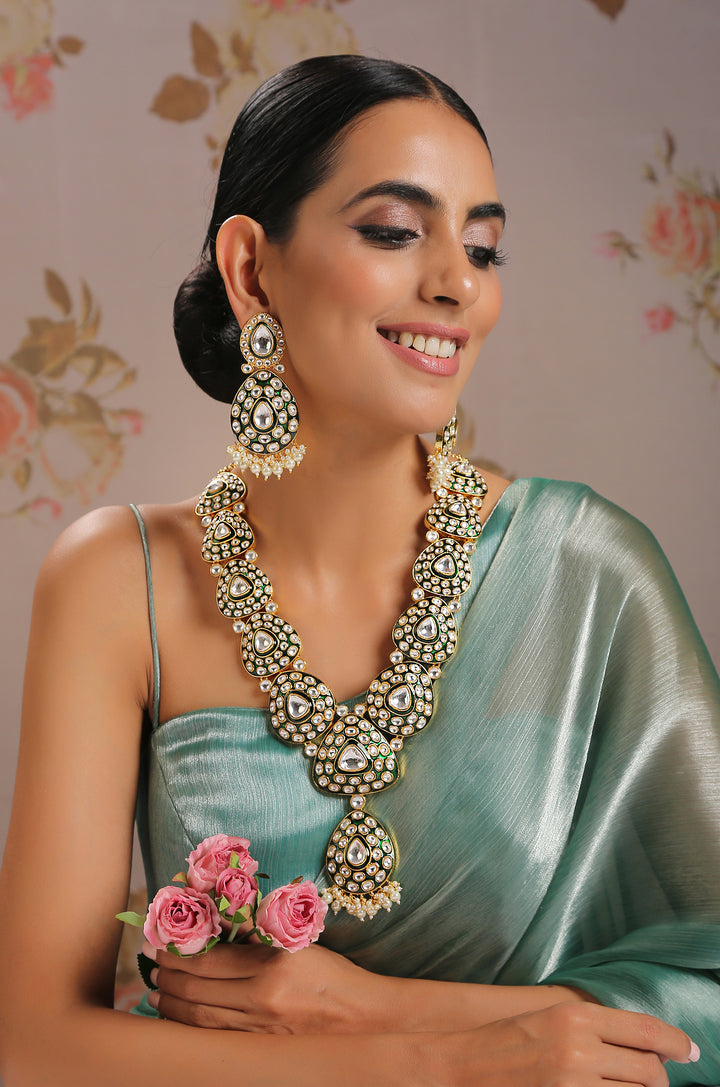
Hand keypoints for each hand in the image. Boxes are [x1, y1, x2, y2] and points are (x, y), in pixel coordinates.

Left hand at [144, 940, 386, 1033]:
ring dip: (172, 1005)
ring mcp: (261, 1028)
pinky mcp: (262, 1048)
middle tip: (153, 965)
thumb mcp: (299, 945)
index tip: (163, 943)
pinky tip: (180, 1020)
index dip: (181, 951)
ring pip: (200, 1018)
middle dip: (168, 976)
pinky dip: (192, 1028)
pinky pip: (216, 1038)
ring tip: (156, 994)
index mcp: (274, 964)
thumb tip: (218, 923)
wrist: (367, 1020)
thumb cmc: (335, 978)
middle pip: (199, 989)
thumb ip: (259, 936)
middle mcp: (263, 997)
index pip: (211, 958)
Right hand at [434, 1002, 698, 1086]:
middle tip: (655, 1079)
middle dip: (658, 1078)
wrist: (462, 1067)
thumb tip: (637, 1041)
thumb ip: (590, 1026)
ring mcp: (573, 1083)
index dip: (675, 1042)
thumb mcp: (549, 1019)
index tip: (689, 1052)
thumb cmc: (504, 1041)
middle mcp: (580, 1048)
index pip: (645, 1030)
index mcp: (575, 1016)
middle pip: (647, 1070)